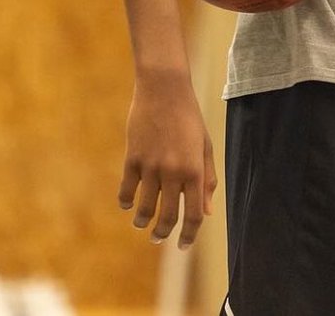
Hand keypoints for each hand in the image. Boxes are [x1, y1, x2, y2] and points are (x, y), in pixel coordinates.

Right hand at [118, 71, 216, 249]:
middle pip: (168, 216)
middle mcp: (173, 172)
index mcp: (194, 170)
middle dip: (163, 233)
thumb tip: (206, 212)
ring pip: (145, 208)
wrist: (164, 89)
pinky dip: (126, 201)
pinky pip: (126, 190)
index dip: (188, 235)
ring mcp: (151, 165)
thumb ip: (207, 180)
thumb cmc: (189, 118)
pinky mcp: (132, 158)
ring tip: (142, 223)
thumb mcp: (204, 146)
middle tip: (158, 237)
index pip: (192, 215)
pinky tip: (128, 204)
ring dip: (143, 221)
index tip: (183, 246)